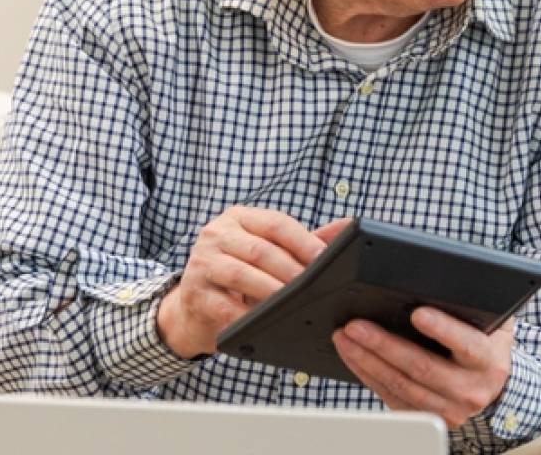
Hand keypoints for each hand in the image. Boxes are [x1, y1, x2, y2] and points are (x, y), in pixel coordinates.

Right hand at [156, 208, 348, 358]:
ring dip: (272, 292)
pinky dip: (247, 315)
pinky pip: (225, 306)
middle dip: (292, 271)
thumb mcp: (269, 251)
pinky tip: (264, 323)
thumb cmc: (239, 275)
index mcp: (239, 218)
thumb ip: (305, 240)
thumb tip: (347, 227)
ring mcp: (201, 262)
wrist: (194, 307)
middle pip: (261, 250)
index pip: (277, 223)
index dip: (304, 242)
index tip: (325, 260)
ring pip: (243, 275)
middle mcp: (217, 234)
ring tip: (294, 305)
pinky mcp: (193, 292)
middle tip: (314, 289)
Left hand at [331, 309, 514, 428]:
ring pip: (400, 385)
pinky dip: (368, 375)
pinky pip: (391, 396)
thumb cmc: (484, 342)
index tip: (417, 314)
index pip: (466, 345)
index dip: (442, 329)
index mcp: (488, 361)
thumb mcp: (491, 321)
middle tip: (356, 325)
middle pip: (422, 367)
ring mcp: (447, 408)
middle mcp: (470, 390)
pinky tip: (354, 356)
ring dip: (367, 360)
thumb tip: (442, 281)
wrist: (488, 384)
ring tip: (345, 338)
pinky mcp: (425, 416)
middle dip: (384, 345)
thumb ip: (473, 306)